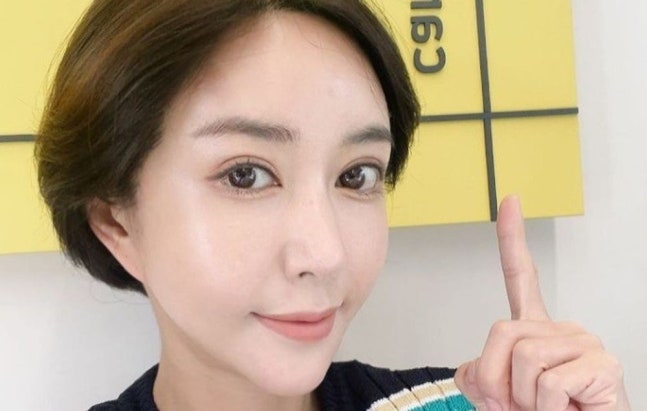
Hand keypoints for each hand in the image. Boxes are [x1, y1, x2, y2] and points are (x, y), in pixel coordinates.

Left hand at [454, 196, 629, 410]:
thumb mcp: (496, 397)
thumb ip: (477, 376)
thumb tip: (476, 370)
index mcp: (534, 330)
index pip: (520, 277)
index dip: (512, 238)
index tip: (509, 200)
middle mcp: (561, 328)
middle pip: (501, 330)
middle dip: (496, 379)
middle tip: (518, 404)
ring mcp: (584, 342)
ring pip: (523, 358)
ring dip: (522, 398)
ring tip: (546, 408)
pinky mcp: (603, 363)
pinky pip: (548, 383)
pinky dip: (545, 409)